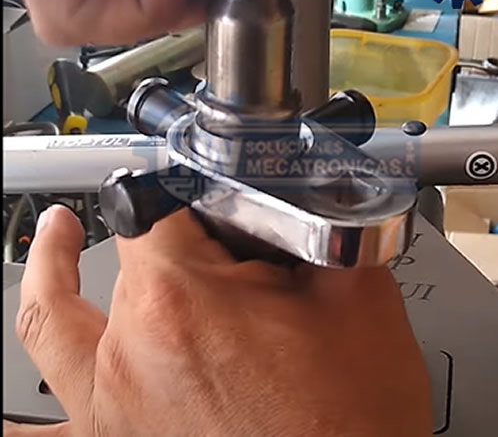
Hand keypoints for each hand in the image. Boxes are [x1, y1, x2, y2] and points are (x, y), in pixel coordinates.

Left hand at [9, 205, 431, 436]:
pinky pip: (46, 431)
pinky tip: (16, 414)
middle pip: (131, 258)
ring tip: (55, 238)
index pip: (159, 204)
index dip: (193, 189)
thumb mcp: (358, 295)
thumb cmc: (353, 419)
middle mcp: (131, 351)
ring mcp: (113, 405)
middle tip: (205, 231)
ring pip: (59, 320)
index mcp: (184, 300)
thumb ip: (320, 228)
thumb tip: (298, 198)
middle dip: (175, 238)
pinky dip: (24, 418)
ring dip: (53, 273)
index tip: (212, 192)